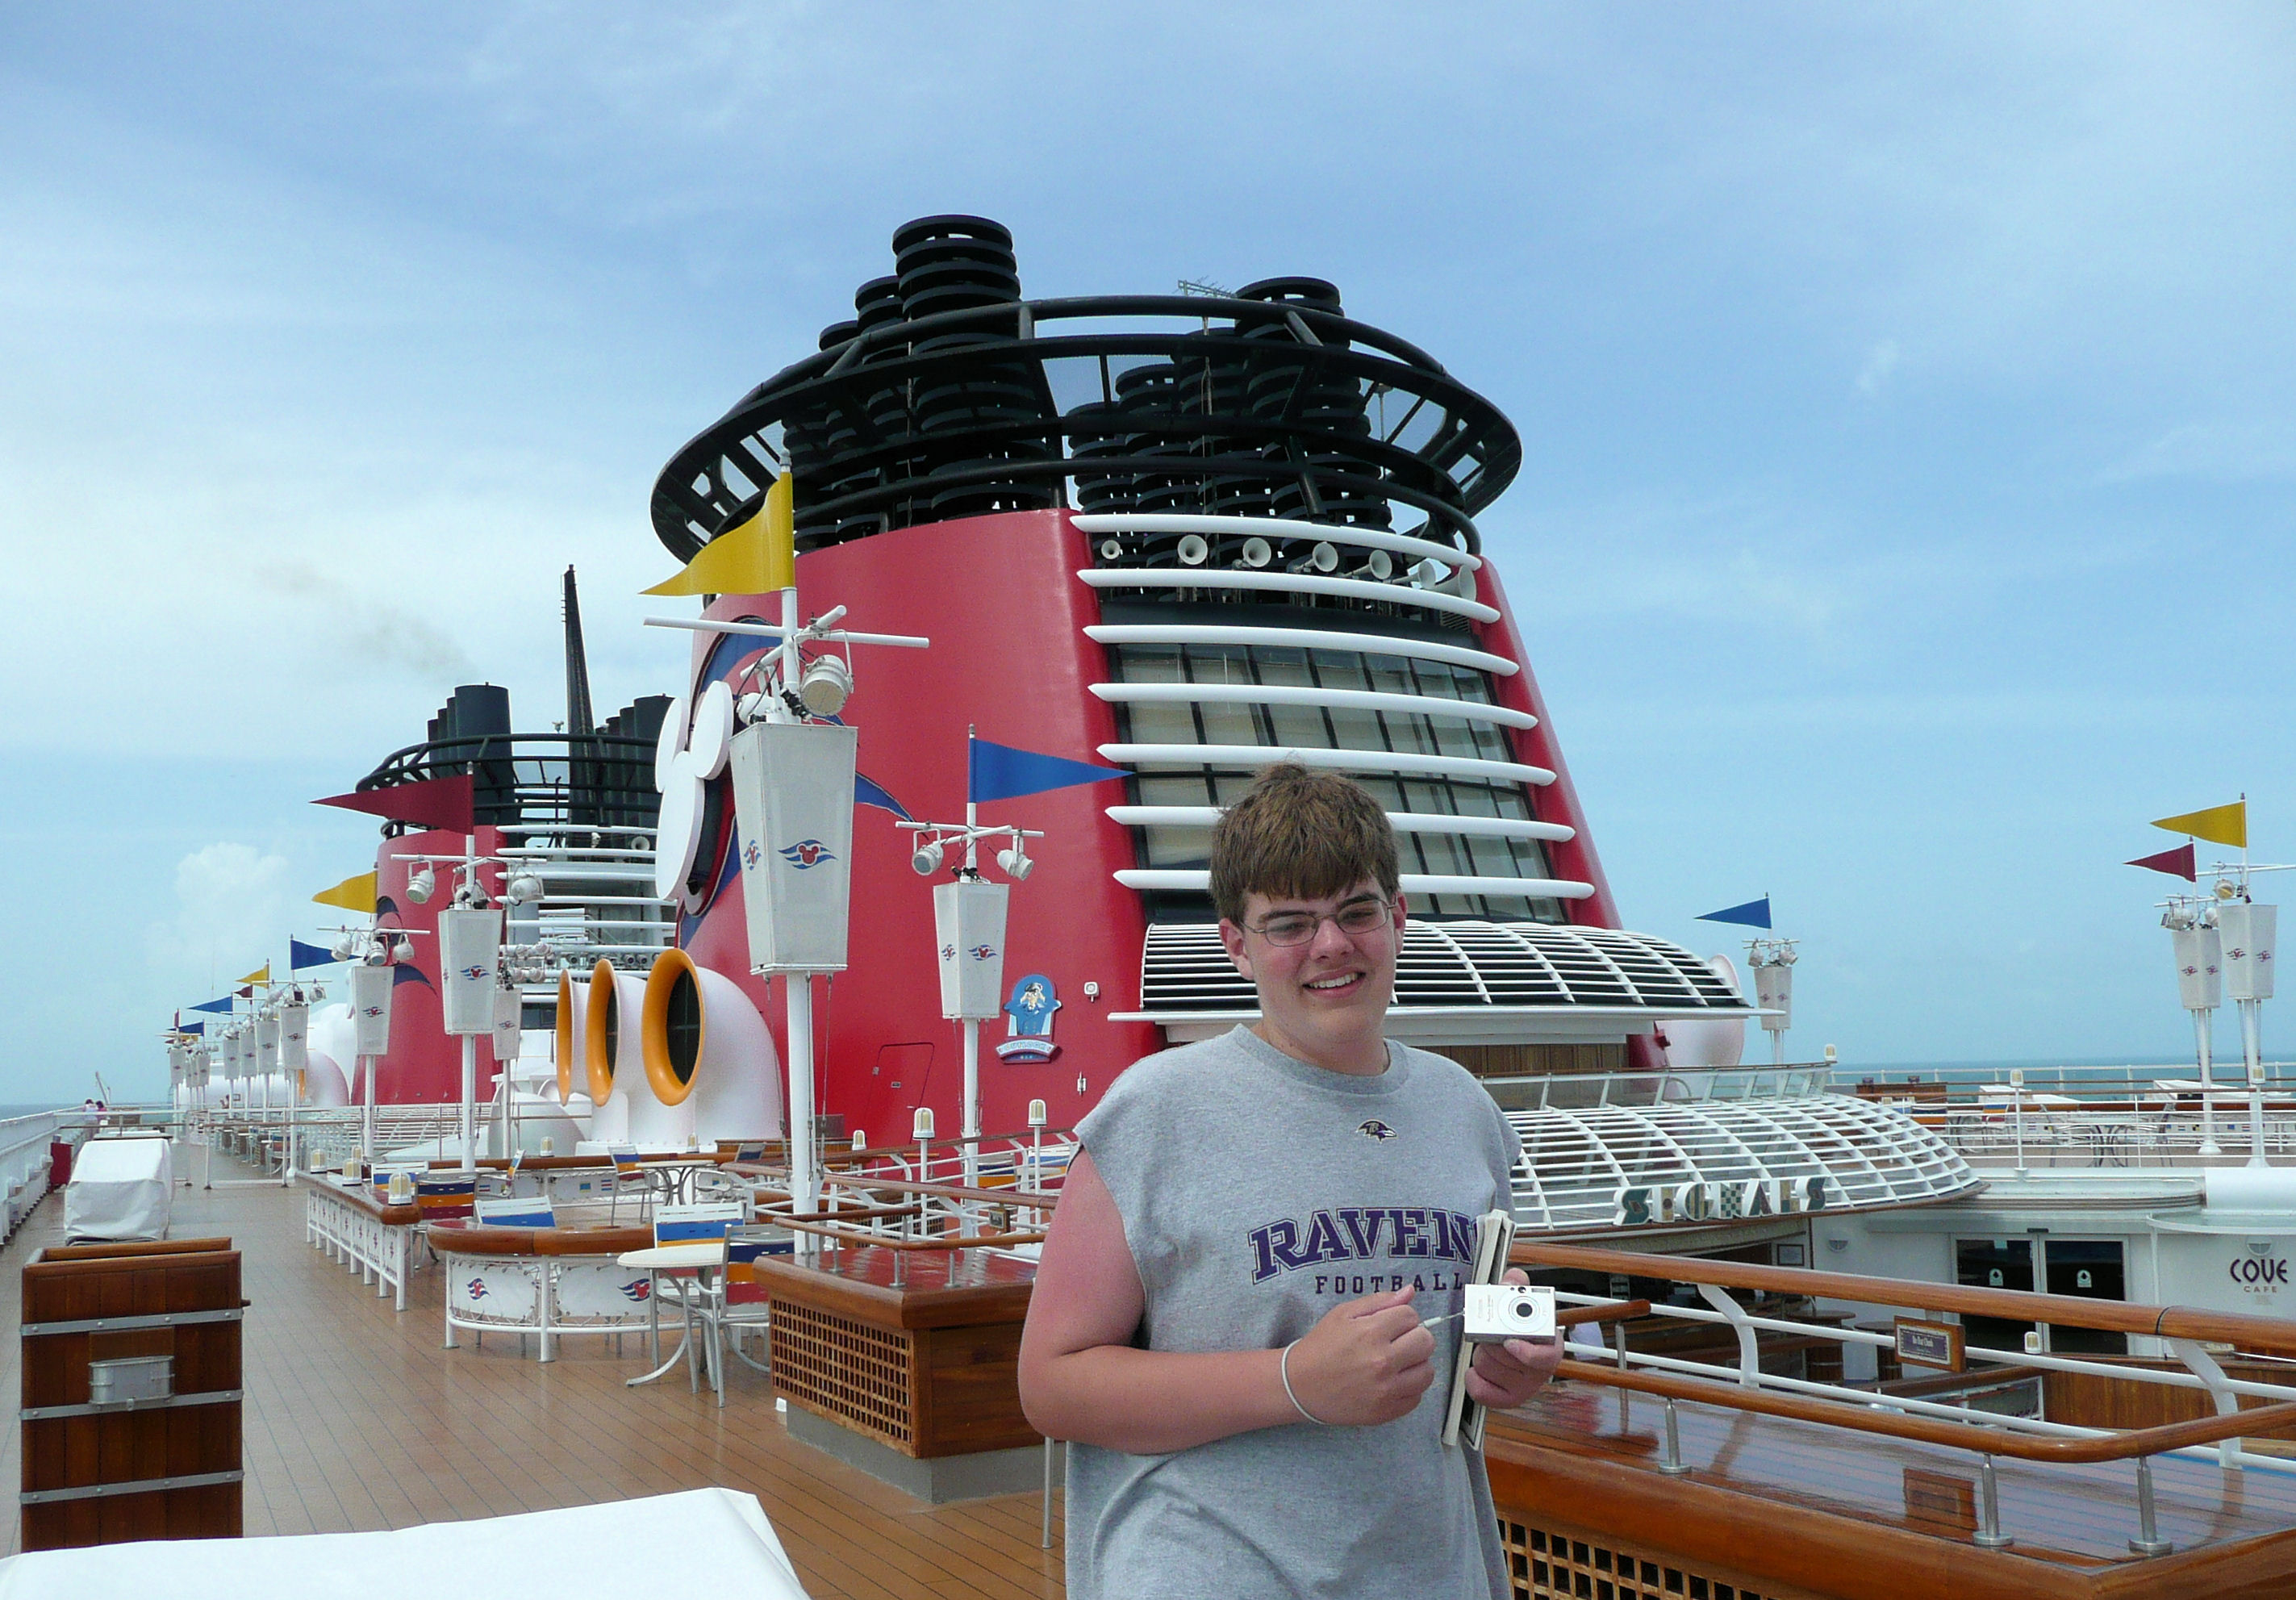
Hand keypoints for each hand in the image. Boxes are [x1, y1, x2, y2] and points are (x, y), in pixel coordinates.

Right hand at [1282, 1286, 1435, 1425]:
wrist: (1299, 1386)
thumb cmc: (1320, 1348)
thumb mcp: (1342, 1314)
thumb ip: (1379, 1301)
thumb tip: (1409, 1292)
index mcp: (1371, 1333)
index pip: (1411, 1316)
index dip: (1402, 1317)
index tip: (1391, 1324)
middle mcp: (1382, 1362)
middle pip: (1426, 1342)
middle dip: (1414, 1337)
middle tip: (1397, 1341)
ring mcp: (1386, 1391)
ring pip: (1427, 1371)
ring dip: (1416, 1364)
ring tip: (1397, 1362)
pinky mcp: (1386, 1412)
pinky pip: (1417, 1397)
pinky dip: (1409, 1388)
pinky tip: (1392, 1381)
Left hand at [1465, 1269, 1563, 1409]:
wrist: (1523, 1350)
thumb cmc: (1524, 1330)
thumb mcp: (1523, 1303)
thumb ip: (1517, 1287)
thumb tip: (1514, 1278)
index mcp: (1551, 1347)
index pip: (1545, 1358)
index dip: (1527, 1353)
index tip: (1510, 1343)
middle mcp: (1540, 1372)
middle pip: (1504, 1357)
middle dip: (1491, 1340)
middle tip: (1494, 1334)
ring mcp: (1525, 1389)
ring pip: (1488, 1367)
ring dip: (1481, 1354)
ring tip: (1491, 1349)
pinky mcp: (1507, 1400)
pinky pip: (1481, 1391)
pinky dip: (1473, 1378)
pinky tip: (1478, 1369)